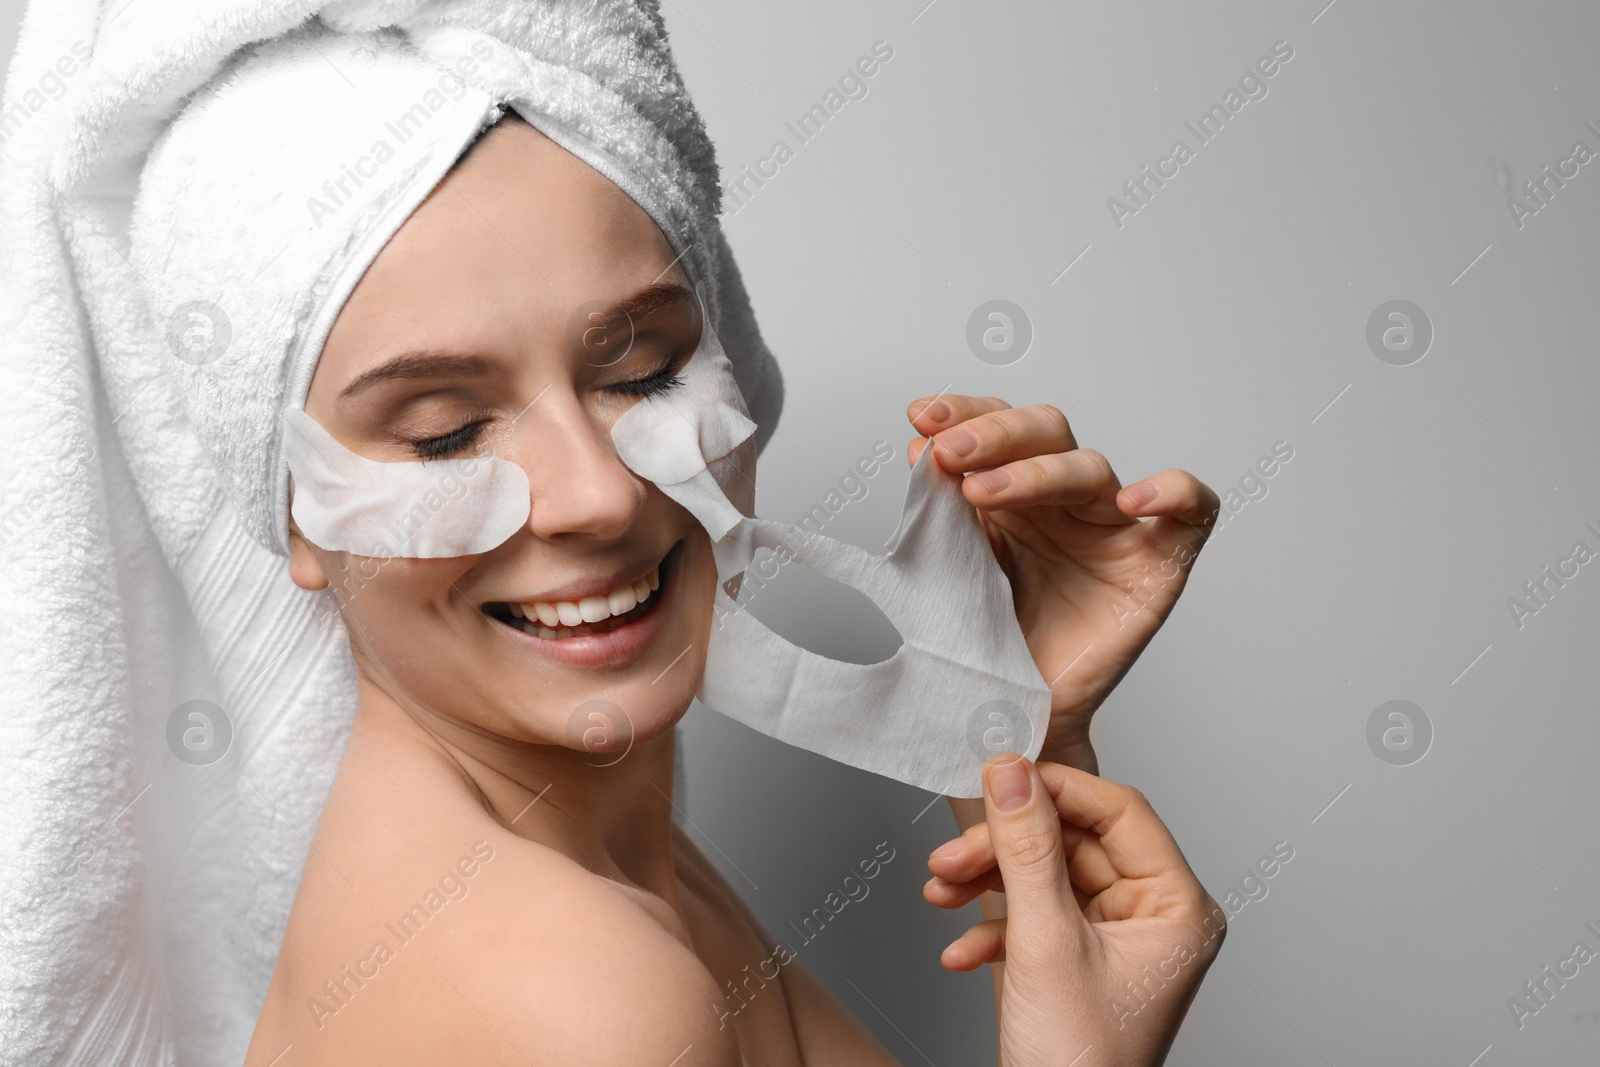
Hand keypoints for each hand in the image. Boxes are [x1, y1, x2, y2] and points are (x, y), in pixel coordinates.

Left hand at [907, 396, 1219, 770]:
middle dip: (993, 434)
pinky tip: (1132, 500)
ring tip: (983, 491)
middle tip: (948, 453)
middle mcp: (1065, 502)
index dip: (966, 414)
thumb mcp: (952, 569)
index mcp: (1015, 493)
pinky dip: (1172, 492)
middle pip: (1046, 433)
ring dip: (1034, 470)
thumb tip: (919, 449)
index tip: (921, 418)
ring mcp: (1113, 528)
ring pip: (1091, 469)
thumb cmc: (990, 646)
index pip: (1000, 427)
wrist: (1014, 715)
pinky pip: (1191, 510)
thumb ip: (941, 511)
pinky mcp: (1159, 563)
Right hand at [925, 755, 1225, 1065]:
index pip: (1119, 811)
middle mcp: (1154, 919)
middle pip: (1072, 844)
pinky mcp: (1080, 964)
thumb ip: (1025, 849)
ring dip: (987, 885)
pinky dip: (993, 929)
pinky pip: (1035, 920)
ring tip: (939, 894)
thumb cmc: (1079, 1066)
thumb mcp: (1044, 942)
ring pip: (1046, 879)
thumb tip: (1010, 771)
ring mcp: (1116, 942)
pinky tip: (959, 950)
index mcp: (1177, 908)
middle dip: (1003, 851)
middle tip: (949, 855)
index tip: (999, 776)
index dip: (1055, 789)